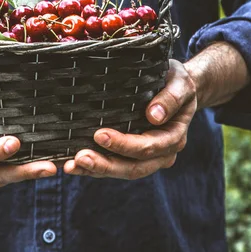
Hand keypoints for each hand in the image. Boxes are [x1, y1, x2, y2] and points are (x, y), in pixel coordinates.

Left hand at [63, 60, 196, 178]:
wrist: (177, 86)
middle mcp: (162, 153)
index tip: (100, 134)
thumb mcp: (179, 82)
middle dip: (105, 164)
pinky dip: (93, 168)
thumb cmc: (176, 81)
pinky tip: (72, 165)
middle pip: (133, 167)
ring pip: (121, 170)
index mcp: (174, 137)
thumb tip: (154, 115)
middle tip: (80, 157)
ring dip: (96, 170)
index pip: (148, 147)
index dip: (124, 144)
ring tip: (71, 165)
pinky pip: (114, 165)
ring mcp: (148, 158)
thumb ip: (171, 98)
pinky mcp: (132, 156)